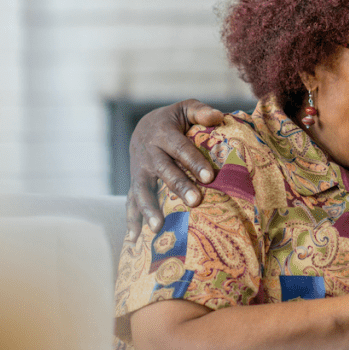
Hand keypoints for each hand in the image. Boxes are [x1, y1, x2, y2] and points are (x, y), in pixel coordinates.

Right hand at [126, 99, 224, 240]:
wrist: (143, 128)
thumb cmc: (173, 121)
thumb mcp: (185, 108)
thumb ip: (200, 111)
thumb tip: (218, 116)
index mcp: (163, 134)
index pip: (181, 148)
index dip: (194, 162)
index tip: (209, 177)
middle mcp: (149, 153)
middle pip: (164, 171)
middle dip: (179, 186)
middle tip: (195, 201)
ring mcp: (139, 171)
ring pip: (143, 190)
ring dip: (149, 209)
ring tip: (158, 228)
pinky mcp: (134, 184)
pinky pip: (130, 203)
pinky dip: (131, 221)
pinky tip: (134, 241)